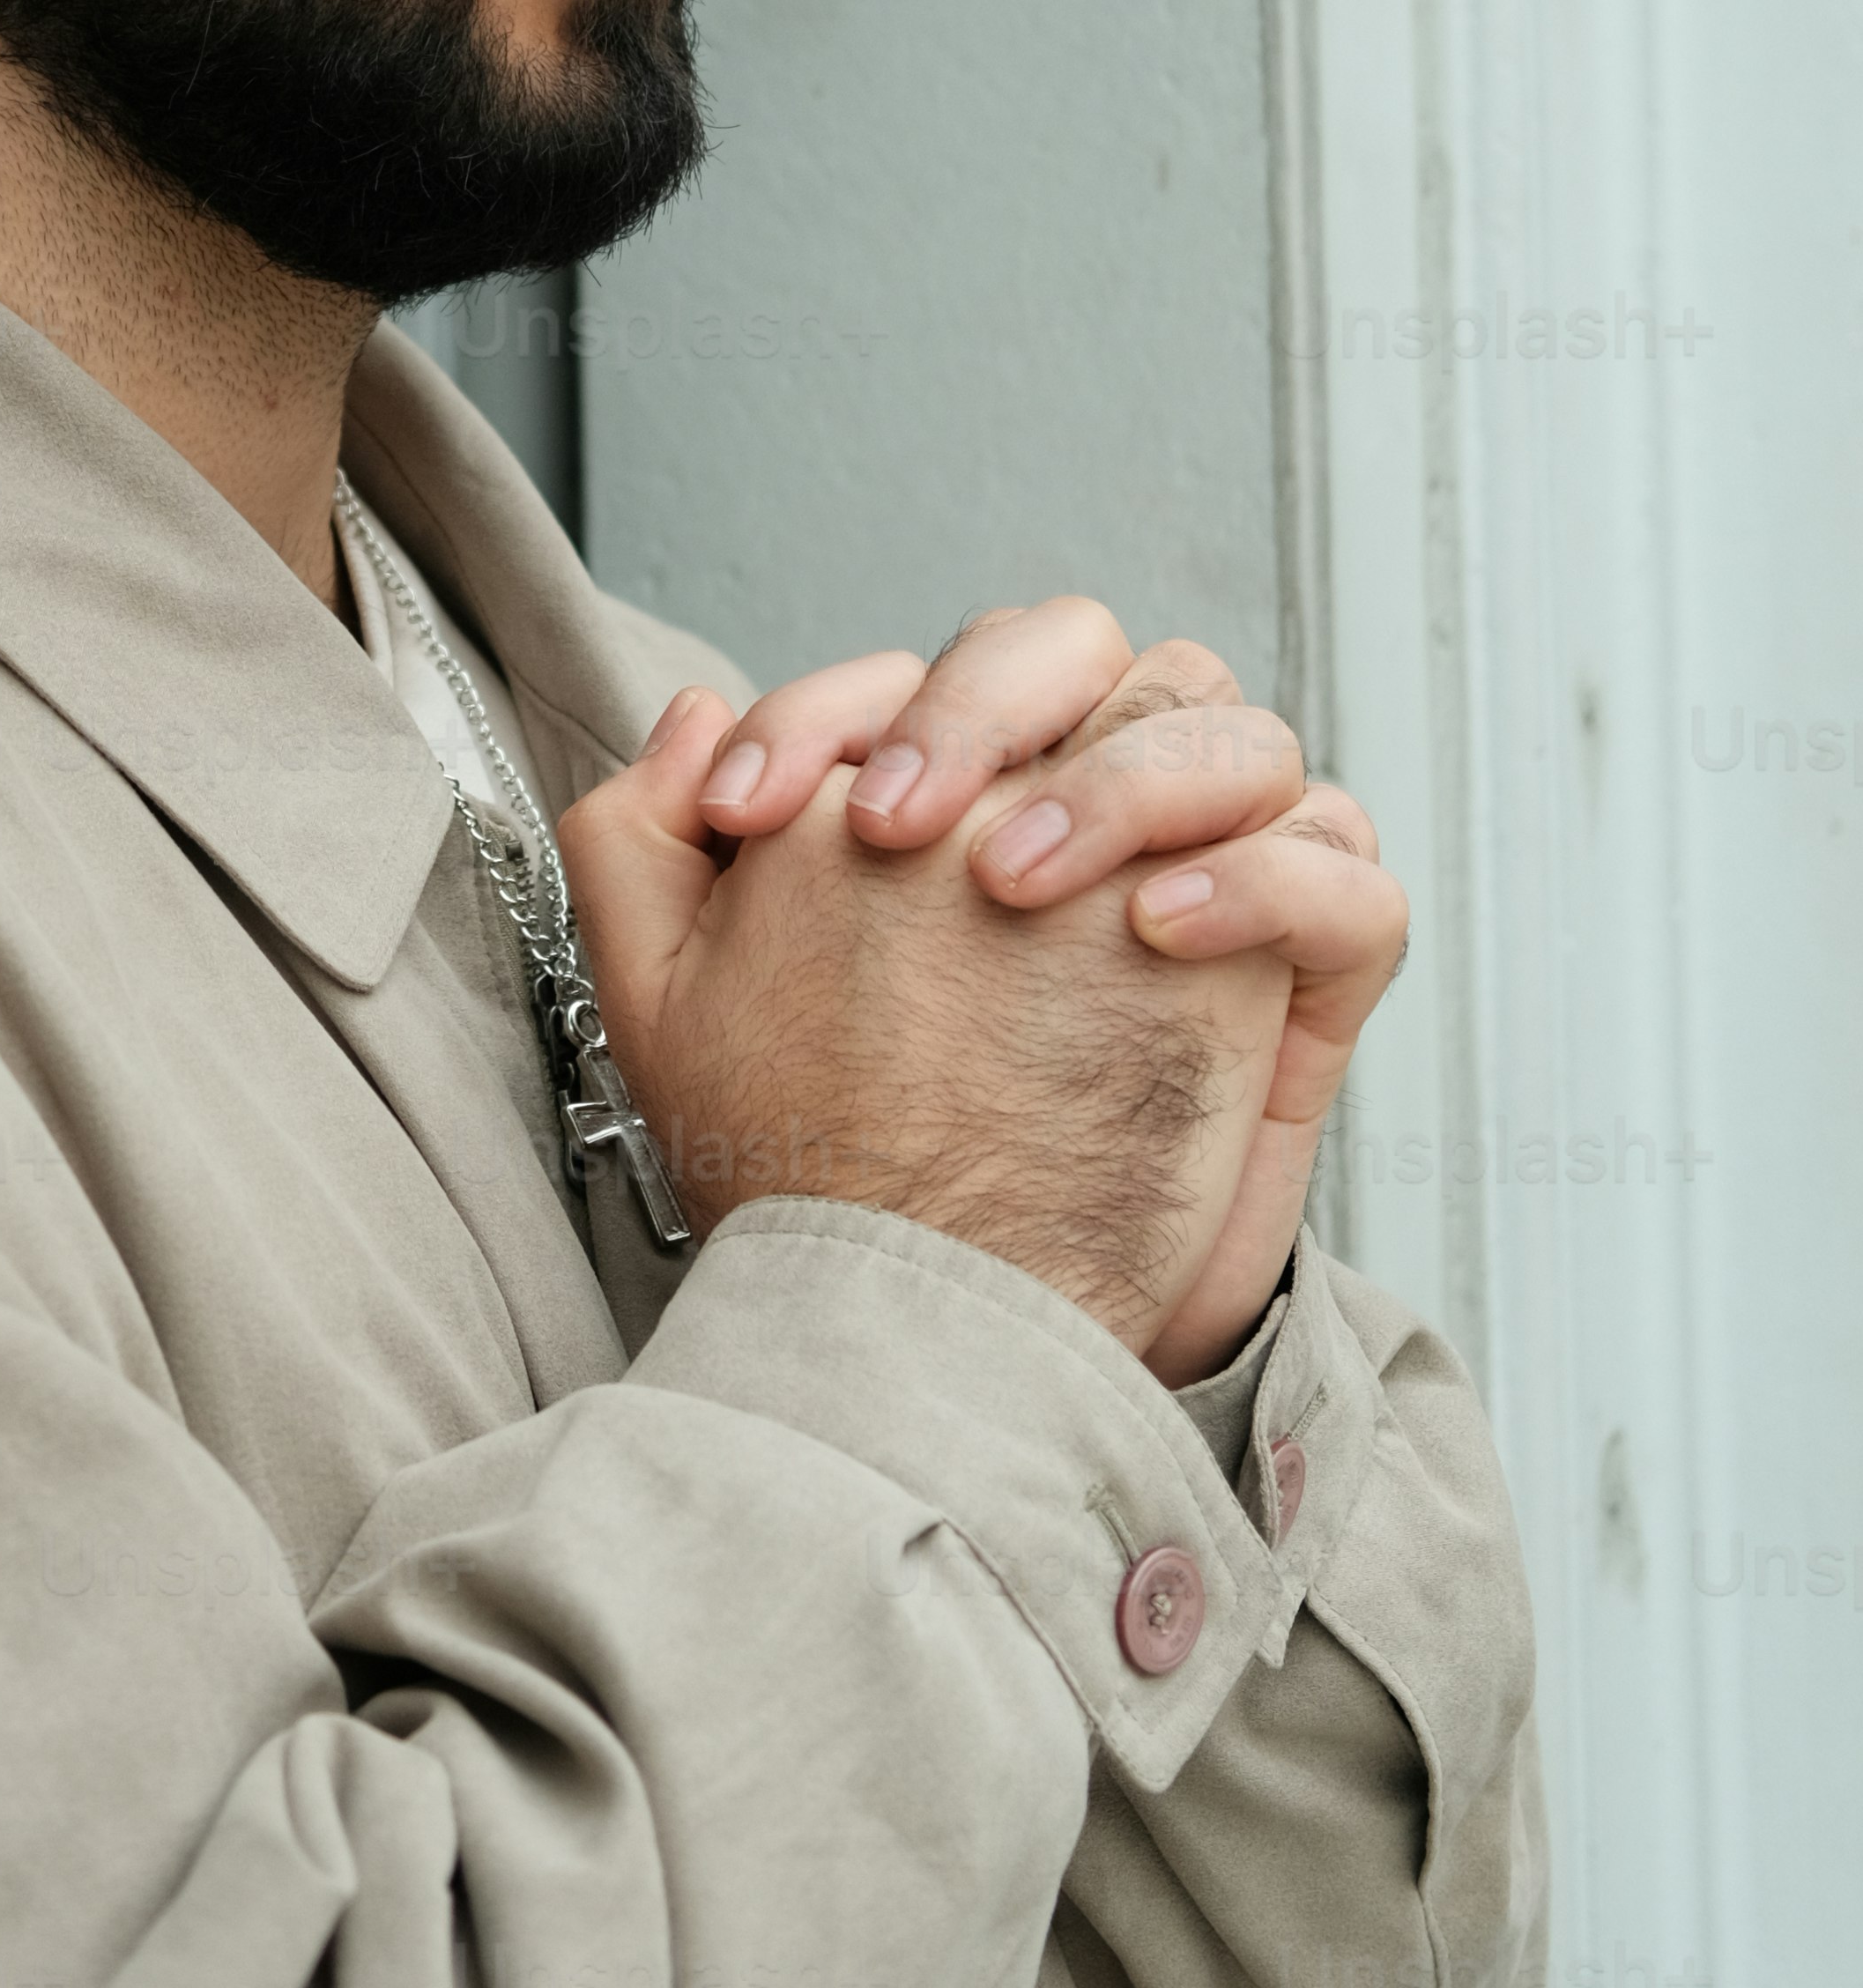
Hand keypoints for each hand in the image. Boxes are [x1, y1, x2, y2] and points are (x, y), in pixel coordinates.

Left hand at [558, 606, 1407, 1367]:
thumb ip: (644, 849)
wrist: (945, 1332)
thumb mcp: (678, 1010)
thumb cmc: (823, 1161)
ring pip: (1227, 731)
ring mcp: (1207, 885)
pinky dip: (1263, 876)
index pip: (924, 672)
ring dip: (1117, 778)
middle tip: (892, 824)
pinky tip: (1158, 927)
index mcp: (959, 797)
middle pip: (1088, 654)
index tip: (741, 811)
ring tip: (1011, 882)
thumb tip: (689, 710)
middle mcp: (1088, 814)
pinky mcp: (1301, 981)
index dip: (827, 710)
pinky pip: (1343, 875)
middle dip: (982, 707)